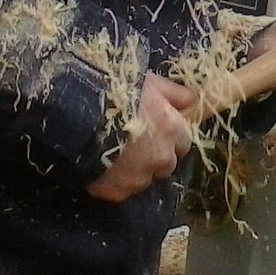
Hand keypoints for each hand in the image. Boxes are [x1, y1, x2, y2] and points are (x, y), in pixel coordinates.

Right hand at [85, 73, 195, 202]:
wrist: (81, 109)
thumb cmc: (119, 91)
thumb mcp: (152, 83)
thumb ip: (176, 94)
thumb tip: (194, 101)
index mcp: (173, 131)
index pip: (183, 143)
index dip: (168, 138)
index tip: (154, 131)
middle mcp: (161, 158)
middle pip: (165, 165)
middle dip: (153, 157)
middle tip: (132, 144)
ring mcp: (139, 178)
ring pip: (142, 180)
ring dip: (133, 172)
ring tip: (113, 156)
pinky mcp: (116, 191)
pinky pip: (119, 191)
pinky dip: (112, 183)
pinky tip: (100, 168)